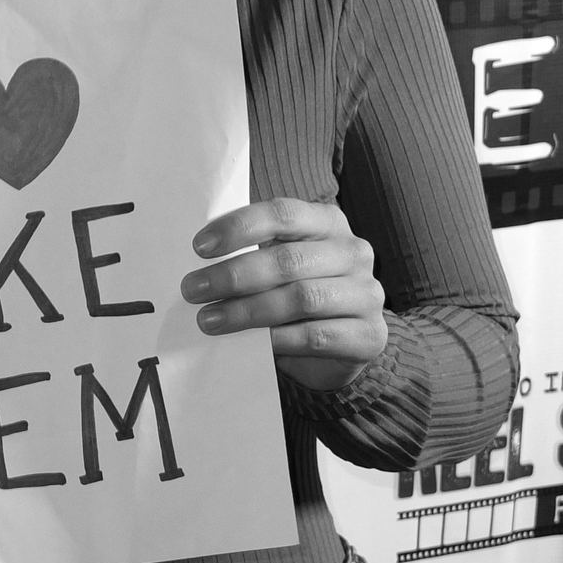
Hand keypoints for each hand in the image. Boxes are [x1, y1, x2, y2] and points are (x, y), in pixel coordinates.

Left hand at [180, 198, 386, 392]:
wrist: (337, 348)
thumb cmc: (294, 293)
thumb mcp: (276, 265)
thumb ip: (250, 253)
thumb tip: (198, 263)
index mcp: (328, 222)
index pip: (283, 214)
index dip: (239, 227)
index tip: (199, 247)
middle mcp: (353, 252)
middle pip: (288, 260)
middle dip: (234, 275)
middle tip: (193, 289)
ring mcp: (366, 294)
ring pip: (301, 298)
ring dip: (247, 310)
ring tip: (209, 320)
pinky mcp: (369, 336)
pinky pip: (316, 336)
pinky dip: (276, 339)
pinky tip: (250, 343)